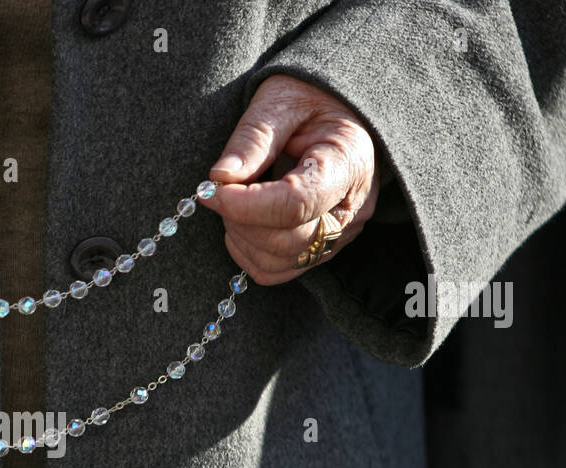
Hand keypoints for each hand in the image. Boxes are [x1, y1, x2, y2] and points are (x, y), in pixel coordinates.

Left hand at [199, 74, 379, 284]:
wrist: (337, 110)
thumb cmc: (311, 98)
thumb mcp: (281, 101)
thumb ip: (252, 139)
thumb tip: (220, 178)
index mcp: (349, 161)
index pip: (297, 203)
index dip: (246, 205)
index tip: (211, 190)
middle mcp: (353, 207)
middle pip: (289, 240)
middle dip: (241, 221)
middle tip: (219, 191)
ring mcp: (341, 233)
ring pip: (281, 261)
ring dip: (243, 238)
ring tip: (234, 201)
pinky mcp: (323, 248)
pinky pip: (279, 270)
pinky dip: (250, 253)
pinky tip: (242, 222)